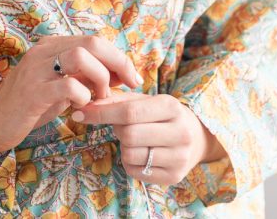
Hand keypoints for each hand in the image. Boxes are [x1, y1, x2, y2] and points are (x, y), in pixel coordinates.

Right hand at [0, 34, 143, 156]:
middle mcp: (44, 51)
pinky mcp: (32, 92)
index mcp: (52, 46)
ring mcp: (36, 69)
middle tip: (128, 84)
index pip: (94, 40)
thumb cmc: (30, 106)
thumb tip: (119, 74)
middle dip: (117, 62)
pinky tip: (80, 107)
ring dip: (100, 78)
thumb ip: (84, 77)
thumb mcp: (60, 87)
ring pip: (81, 56)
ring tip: (99, 97)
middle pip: (91, 42)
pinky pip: (67, 85)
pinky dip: (83, 96)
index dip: (118, 56)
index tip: (133, 76)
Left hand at [70, 90, 227, 186]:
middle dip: (117, 129)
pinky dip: (129, 162)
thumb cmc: (162, 115)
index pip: (129, 112)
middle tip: (121, 126)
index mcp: (171, 106)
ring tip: (134, 139)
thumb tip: (88, 106)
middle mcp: (179, 132)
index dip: (101, 113)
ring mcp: (179, 157)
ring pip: (131, 154)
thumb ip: (118, 101)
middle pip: (128, 135)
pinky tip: (141, 153)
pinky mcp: (174, 176)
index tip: (80, 113)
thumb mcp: (146, 100)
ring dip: (123, 147)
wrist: (195, 137)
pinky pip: (136, 171)